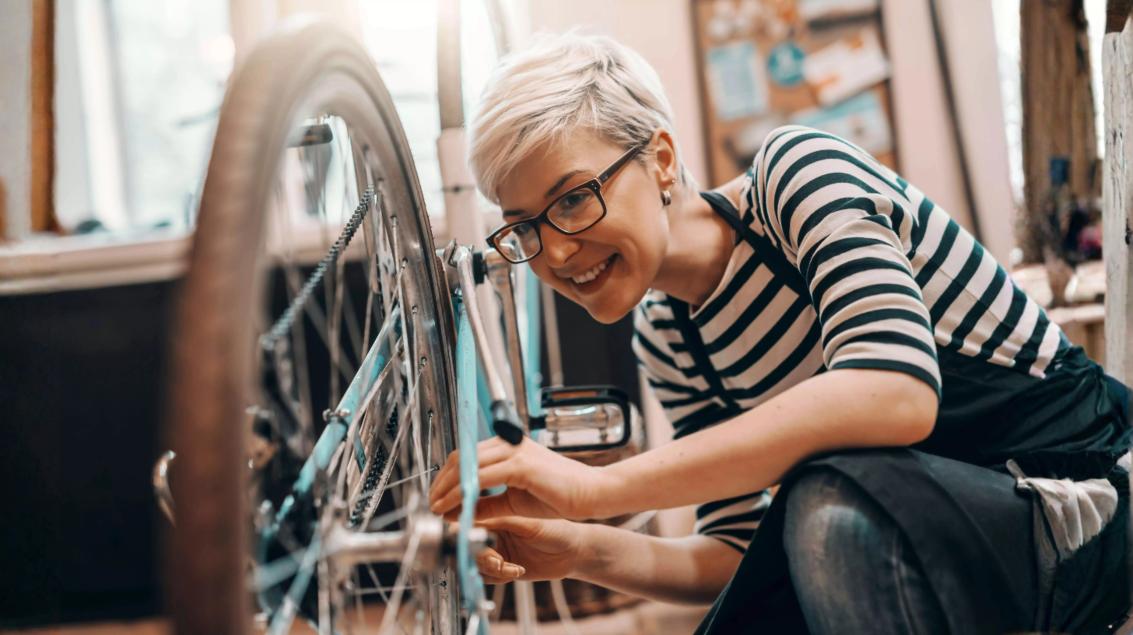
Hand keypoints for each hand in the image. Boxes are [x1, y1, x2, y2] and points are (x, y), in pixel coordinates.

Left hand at [428, 437, 613, 520]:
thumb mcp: (514, 501)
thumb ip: (488, 503)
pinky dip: (465, 493)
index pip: (467, 454)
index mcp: (508, 446)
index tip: (437, 494)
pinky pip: (483, 478)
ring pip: (469, 465)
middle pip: (463, 455)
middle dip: (442, 480)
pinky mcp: (522, 464)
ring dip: (448, 488)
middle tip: (432, 502)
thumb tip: (458, 511)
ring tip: (438, 507)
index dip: (447, 474)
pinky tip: (456, 506)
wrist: (591, 493)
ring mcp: (515, 451)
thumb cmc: (559, 496)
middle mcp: (509, 443)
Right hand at [474, 517, 584, 583]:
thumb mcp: (526, 523)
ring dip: (490, 569)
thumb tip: (471, 514)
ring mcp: (496, 550)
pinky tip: (518, 570)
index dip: (465, 533)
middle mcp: (492, 532)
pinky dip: (499, 577)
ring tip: (510, 567)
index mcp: (495, 514)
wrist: (573, 552)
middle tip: (497, 560)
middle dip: (479, 556)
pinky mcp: (503, 567)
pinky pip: (488, 577)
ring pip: (475, 564)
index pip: (467, 522)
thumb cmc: (555, 530)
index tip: (472, 542)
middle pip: (467, 547)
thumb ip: (498, 520)